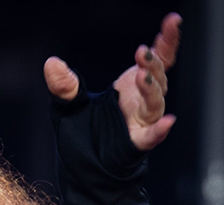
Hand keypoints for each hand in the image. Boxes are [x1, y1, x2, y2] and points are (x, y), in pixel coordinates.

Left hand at [43, 12, 181, 151]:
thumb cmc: (86, 130)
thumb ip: (64, 85)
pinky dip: (160, 130)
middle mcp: (144, 100)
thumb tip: (51, 63)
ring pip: (155, 102)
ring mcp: (143, 121)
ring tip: (143, 76)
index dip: (166, 40)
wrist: (85, 164)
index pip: (157, 59)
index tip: (173, 21)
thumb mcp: (70, 104)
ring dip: (151, 88)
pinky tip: (167, 122)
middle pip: (157, 78)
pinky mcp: (139, 142)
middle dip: (152, 64)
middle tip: (141, 53)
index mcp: (134, 85)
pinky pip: (152, 136)